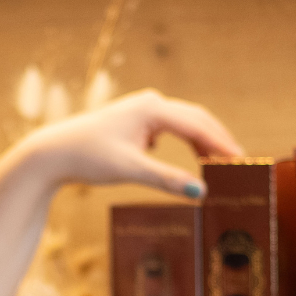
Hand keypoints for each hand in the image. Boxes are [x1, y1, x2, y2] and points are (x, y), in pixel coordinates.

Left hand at [4, 89, 244, 197]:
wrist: (53, 152)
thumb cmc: (88, 157)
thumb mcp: (130, 170)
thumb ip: (167, 180)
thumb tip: (201, 193)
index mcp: (152, 108)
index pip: (198, 125)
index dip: (222, 144)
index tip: (242, 161)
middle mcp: (150, 103)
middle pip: (196, 119)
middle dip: (218, 140)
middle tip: (241, 163)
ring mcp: (143, 109)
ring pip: (185, 123)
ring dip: (204, 141)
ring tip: (223, 163)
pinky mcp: (137, 120)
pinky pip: (172, 128)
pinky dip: (188, 141)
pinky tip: (197, 158)